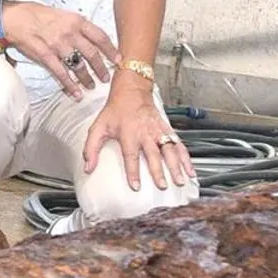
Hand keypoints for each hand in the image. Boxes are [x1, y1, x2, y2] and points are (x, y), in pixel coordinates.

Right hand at [1, 2, 119, 96]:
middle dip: (101, 68)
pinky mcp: (45, 56)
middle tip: (106, 78)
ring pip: (78, 65)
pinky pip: (61, 73)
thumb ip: (78, 26)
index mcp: (76, 21)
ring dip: (87, 78)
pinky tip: (76, 93)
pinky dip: (70, 85)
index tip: (118, 59)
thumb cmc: (38, 15)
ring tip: (91, 86)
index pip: (100, 36)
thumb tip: (91, 38)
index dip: (111, 49)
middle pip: (92, 53)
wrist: (16, 18)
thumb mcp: (63, 14)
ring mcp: (58, 45)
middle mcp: (70, 33)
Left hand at [81, 82, 195, 191]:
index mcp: (129, 133)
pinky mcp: (167, 129)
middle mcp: (146, 133)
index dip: (133, 172)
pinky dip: (186, 158)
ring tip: (180, 180)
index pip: (131, 156)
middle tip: (162, 186)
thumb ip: (91, 149)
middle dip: (159, 172)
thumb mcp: (97, 128)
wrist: (132, 91)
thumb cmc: (114, 111)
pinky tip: (190, 169)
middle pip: (154, 155)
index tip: (136, 186)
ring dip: (176, 166)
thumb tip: (88, 168)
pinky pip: (179, 145)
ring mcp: (158, 131)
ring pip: (170, 150)